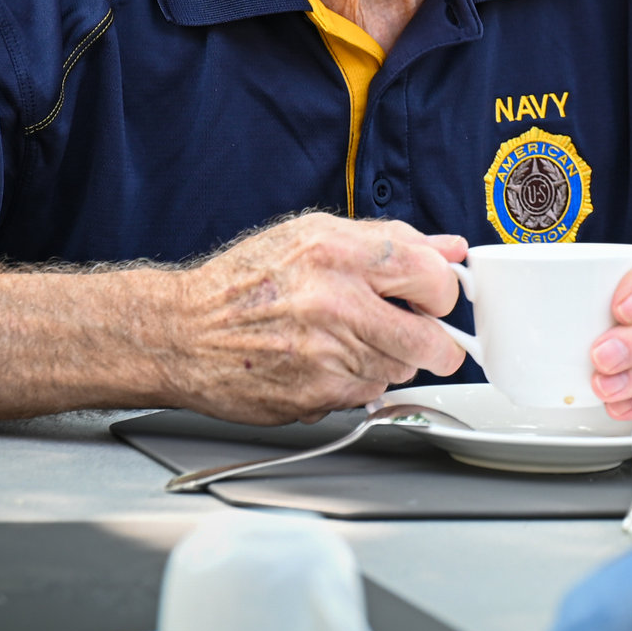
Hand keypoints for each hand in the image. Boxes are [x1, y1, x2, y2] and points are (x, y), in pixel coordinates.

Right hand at [164, 214, 470, 424]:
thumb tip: (448, 248)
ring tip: (353, 341)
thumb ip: (389, 240)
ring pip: (400, 370)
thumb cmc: (245, 282)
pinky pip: (366, 394)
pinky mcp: (315, 394)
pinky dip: (358, 383)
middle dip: (438, 344)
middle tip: (427, 339)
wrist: (182, 332)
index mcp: (339, 252)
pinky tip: (329, 363)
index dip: (443, 290)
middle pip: (429, 338)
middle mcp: (335, 301)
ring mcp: (326, 353)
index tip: (436, 298)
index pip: (431, 275)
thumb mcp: (314, 236)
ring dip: (390, 361)